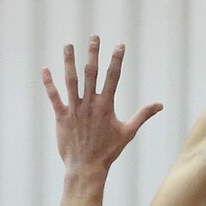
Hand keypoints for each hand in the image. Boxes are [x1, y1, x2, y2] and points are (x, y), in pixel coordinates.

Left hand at [43, 37, 161, 176]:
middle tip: (94, 37)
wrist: (87, 168)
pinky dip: (49, 83)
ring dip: (69, 62)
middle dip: (93, 54)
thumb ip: (142, 115)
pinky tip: (45, 69)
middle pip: (91, 74)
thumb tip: (160, 105)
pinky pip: (54, 97)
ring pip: (71, 81)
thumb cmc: (108, 151)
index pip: (113, 77)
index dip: (116, 60)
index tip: (119, 45)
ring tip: (68, 46)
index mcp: (106, 106)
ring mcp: (74, 110)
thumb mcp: (128, 133)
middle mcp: (90, 104)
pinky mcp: (61, 117)